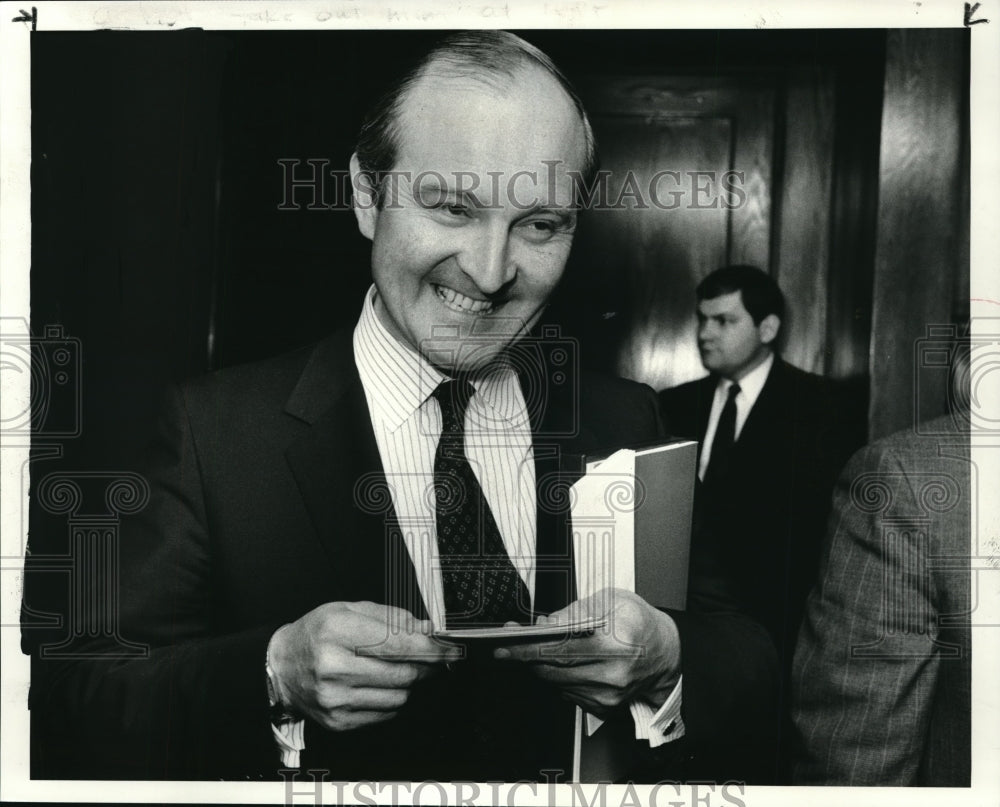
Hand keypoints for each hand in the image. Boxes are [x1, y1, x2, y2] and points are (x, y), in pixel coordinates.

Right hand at [267, 601, 460, 731]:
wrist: (281, 667)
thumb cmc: (316, 634)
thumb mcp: (349, 610)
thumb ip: (392, 618)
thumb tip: (428, 630)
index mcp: (337, 631)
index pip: (397, 644)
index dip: (431, 648)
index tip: (451, 649)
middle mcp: (333, 666)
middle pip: (403, 672)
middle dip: (426, 666)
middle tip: (431, 658)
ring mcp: (334, 698)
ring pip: (399, 696)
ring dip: (408, 683)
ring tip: (397, 669)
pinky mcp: (338, 721)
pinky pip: (385, 714)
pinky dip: (392, 699)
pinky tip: (380, 685)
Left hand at [495, 589, 680, 717]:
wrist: (667, 654)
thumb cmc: (640, 623)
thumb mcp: (611, 600)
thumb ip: (575, 611)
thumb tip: (545, 625)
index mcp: (615, 644)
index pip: (559, 649)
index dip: (527, 649)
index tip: (505, 647)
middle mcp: (612, 674)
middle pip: (553, 669)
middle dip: (527, 657)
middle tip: (510, 645)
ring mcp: (608, 695)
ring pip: (556, 683)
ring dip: (544, 666)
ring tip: (545, 648)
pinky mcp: (604, 707)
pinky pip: (568, 693)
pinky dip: (561, 677)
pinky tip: (569, 663)